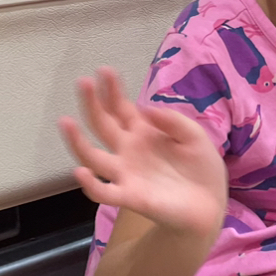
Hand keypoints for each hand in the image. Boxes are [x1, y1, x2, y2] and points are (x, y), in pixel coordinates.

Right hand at [59, 67, 227, 238]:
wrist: (210, 204)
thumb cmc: (201, 169)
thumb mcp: (195, 137)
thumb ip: (174, 121)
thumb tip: (145, 108)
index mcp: (143, 133)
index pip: (121, 108)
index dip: (112, 90)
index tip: (104, 71)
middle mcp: (128, 150)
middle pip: (102, 125)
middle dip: (91, 104)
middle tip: (82, 82)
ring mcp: (126, 173)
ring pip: (93, 157)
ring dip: (77, 141)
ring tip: (65, 121)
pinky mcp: (130, 196)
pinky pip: (103, 192)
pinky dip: (90, 184)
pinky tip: (80, 172)